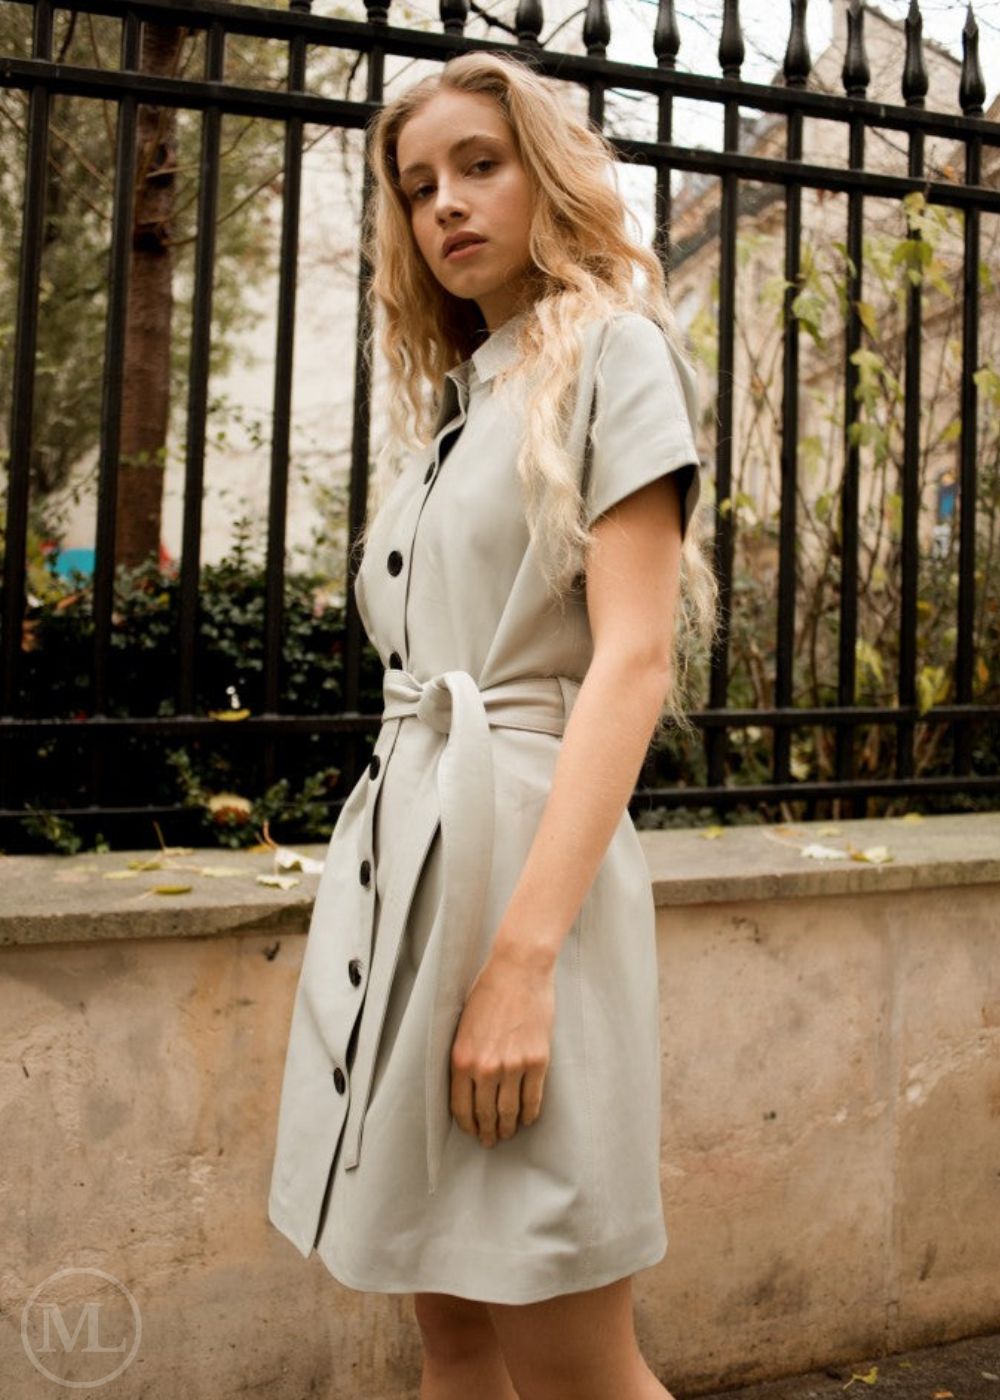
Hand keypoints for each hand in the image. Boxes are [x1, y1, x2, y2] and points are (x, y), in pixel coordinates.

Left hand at [449, 946, 554, 1149]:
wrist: (518, 970)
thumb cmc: (488, 992)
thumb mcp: (462, 1025)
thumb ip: (464, 1057)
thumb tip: (466, 1086)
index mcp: (462, 1059)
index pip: (461, 1106)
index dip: (467, 1124)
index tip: (472, 1131)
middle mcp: (485, 1068)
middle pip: (485, 1113)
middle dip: (487, 1131)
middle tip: (490, 1140)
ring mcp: (513, 1066)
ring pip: (509, 1111)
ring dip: (508, 1127)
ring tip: (508, 1132)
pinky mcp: (537, 1061)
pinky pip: (532, 1098)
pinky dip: (529, 1113)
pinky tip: (527, 1118)